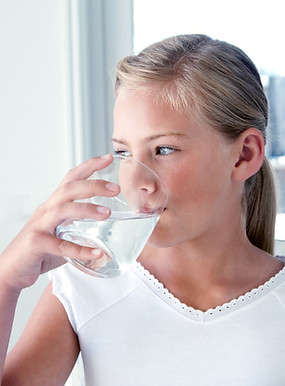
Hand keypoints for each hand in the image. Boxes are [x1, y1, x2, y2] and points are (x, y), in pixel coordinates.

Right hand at [0, 154, 119, 291]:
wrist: (11, 271)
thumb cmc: (38, 252)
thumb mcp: (61, 235)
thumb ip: (80, 233)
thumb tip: (105, 241)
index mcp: (53, 205)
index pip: (71, 179)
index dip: (89, 166)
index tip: (108, 158)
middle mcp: (45, 211)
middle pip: (68, 189)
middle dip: (92, 185)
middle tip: (115, 188)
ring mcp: (39, 226)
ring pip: (63, 210)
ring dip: (86, 209)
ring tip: (107, 213)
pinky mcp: (36, 244)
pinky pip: (60, 245)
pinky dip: (80, 249)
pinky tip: (97, 253)